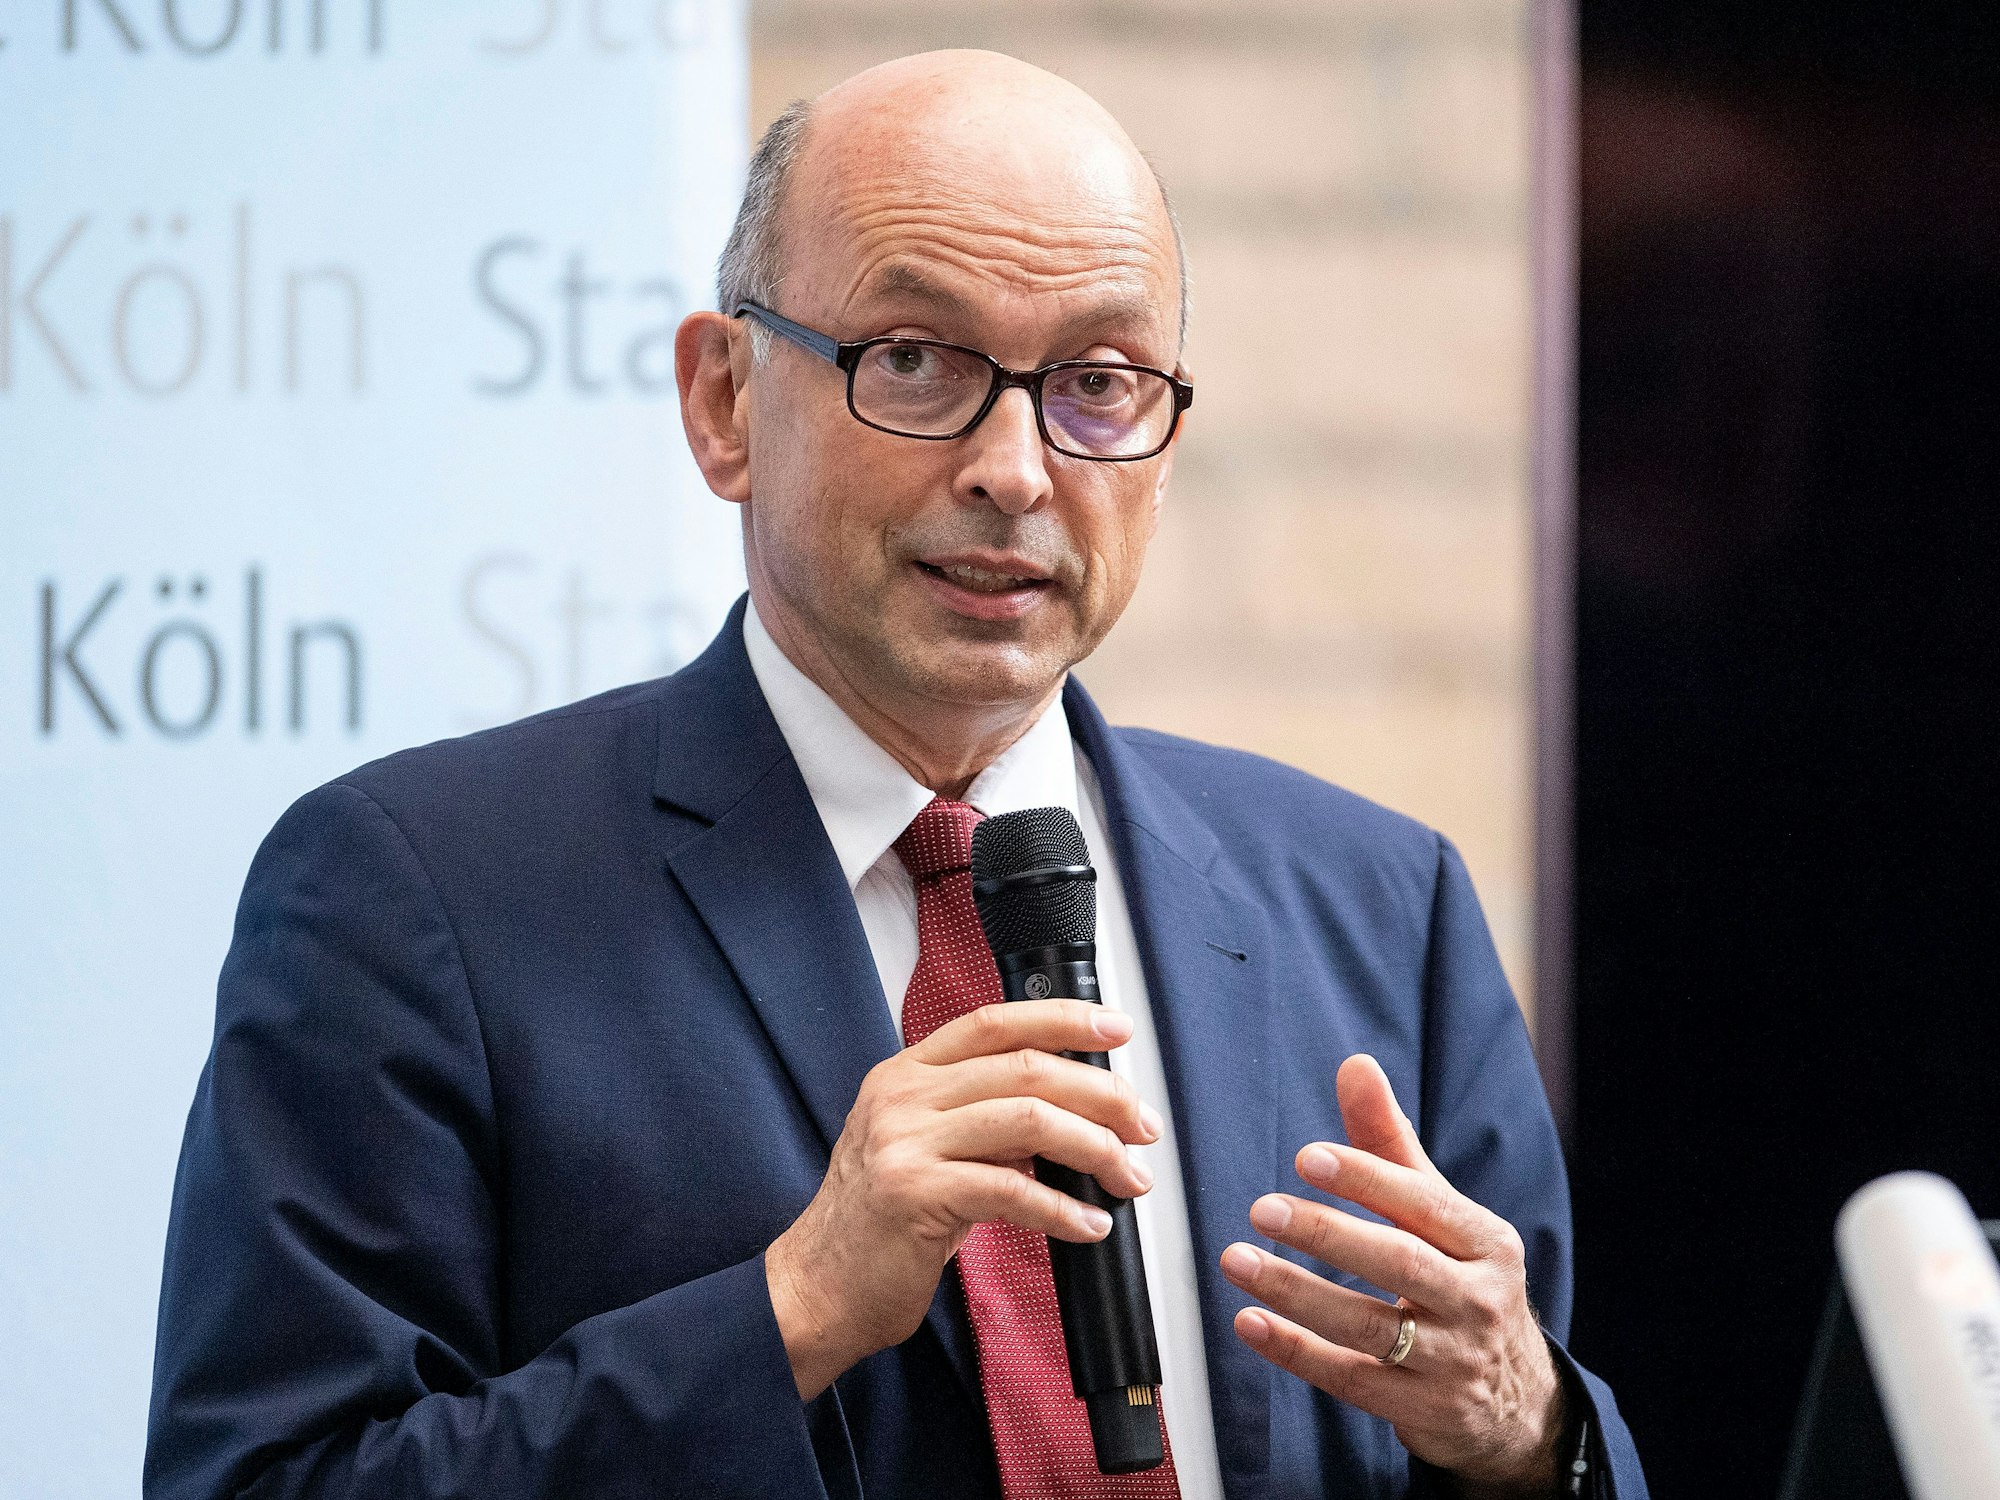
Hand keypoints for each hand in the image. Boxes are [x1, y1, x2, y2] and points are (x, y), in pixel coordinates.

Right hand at [765, 999, 1160, 1398]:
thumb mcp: (921, 1146)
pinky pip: (1012, 1191)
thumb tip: (1069, 1110)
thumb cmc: (878, 1223)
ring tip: (1129, 1177)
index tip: (1116, 1030)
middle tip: (1143, 1128)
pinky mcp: (916, 1196)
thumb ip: (979, 1117)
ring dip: (1095, 1149)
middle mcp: (902, 1096)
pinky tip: (1090, 1225)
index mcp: (905, 1073)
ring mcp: (906, 1143)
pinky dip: (1063, 1209)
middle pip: (1025, 1068)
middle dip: (1101, 1095)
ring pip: (1028, 1120)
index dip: (1062, 1019)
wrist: (816, 1288)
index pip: (995, 1022)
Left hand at [1220, 1055, 1563, 1497]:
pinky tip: (1249, 1322)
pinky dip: (1295, 1351)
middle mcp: (1476, 1300)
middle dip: (1328, 1234)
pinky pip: (1350, 1380)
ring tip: (1237, 1261)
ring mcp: (1451, 1361)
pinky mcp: (1420, 1409)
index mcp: (1486, 1242)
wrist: (1514, 1399)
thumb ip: (1390, 1144)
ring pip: (1368, 1326)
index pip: (1424, 1204)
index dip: (1366, 1178)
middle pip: (1399, 1264)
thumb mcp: (1439, 1214)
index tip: (1306, 1157)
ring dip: (1297, 1293)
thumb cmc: (1459, 1281)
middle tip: (1262, 1208)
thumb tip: (1355, 1065)